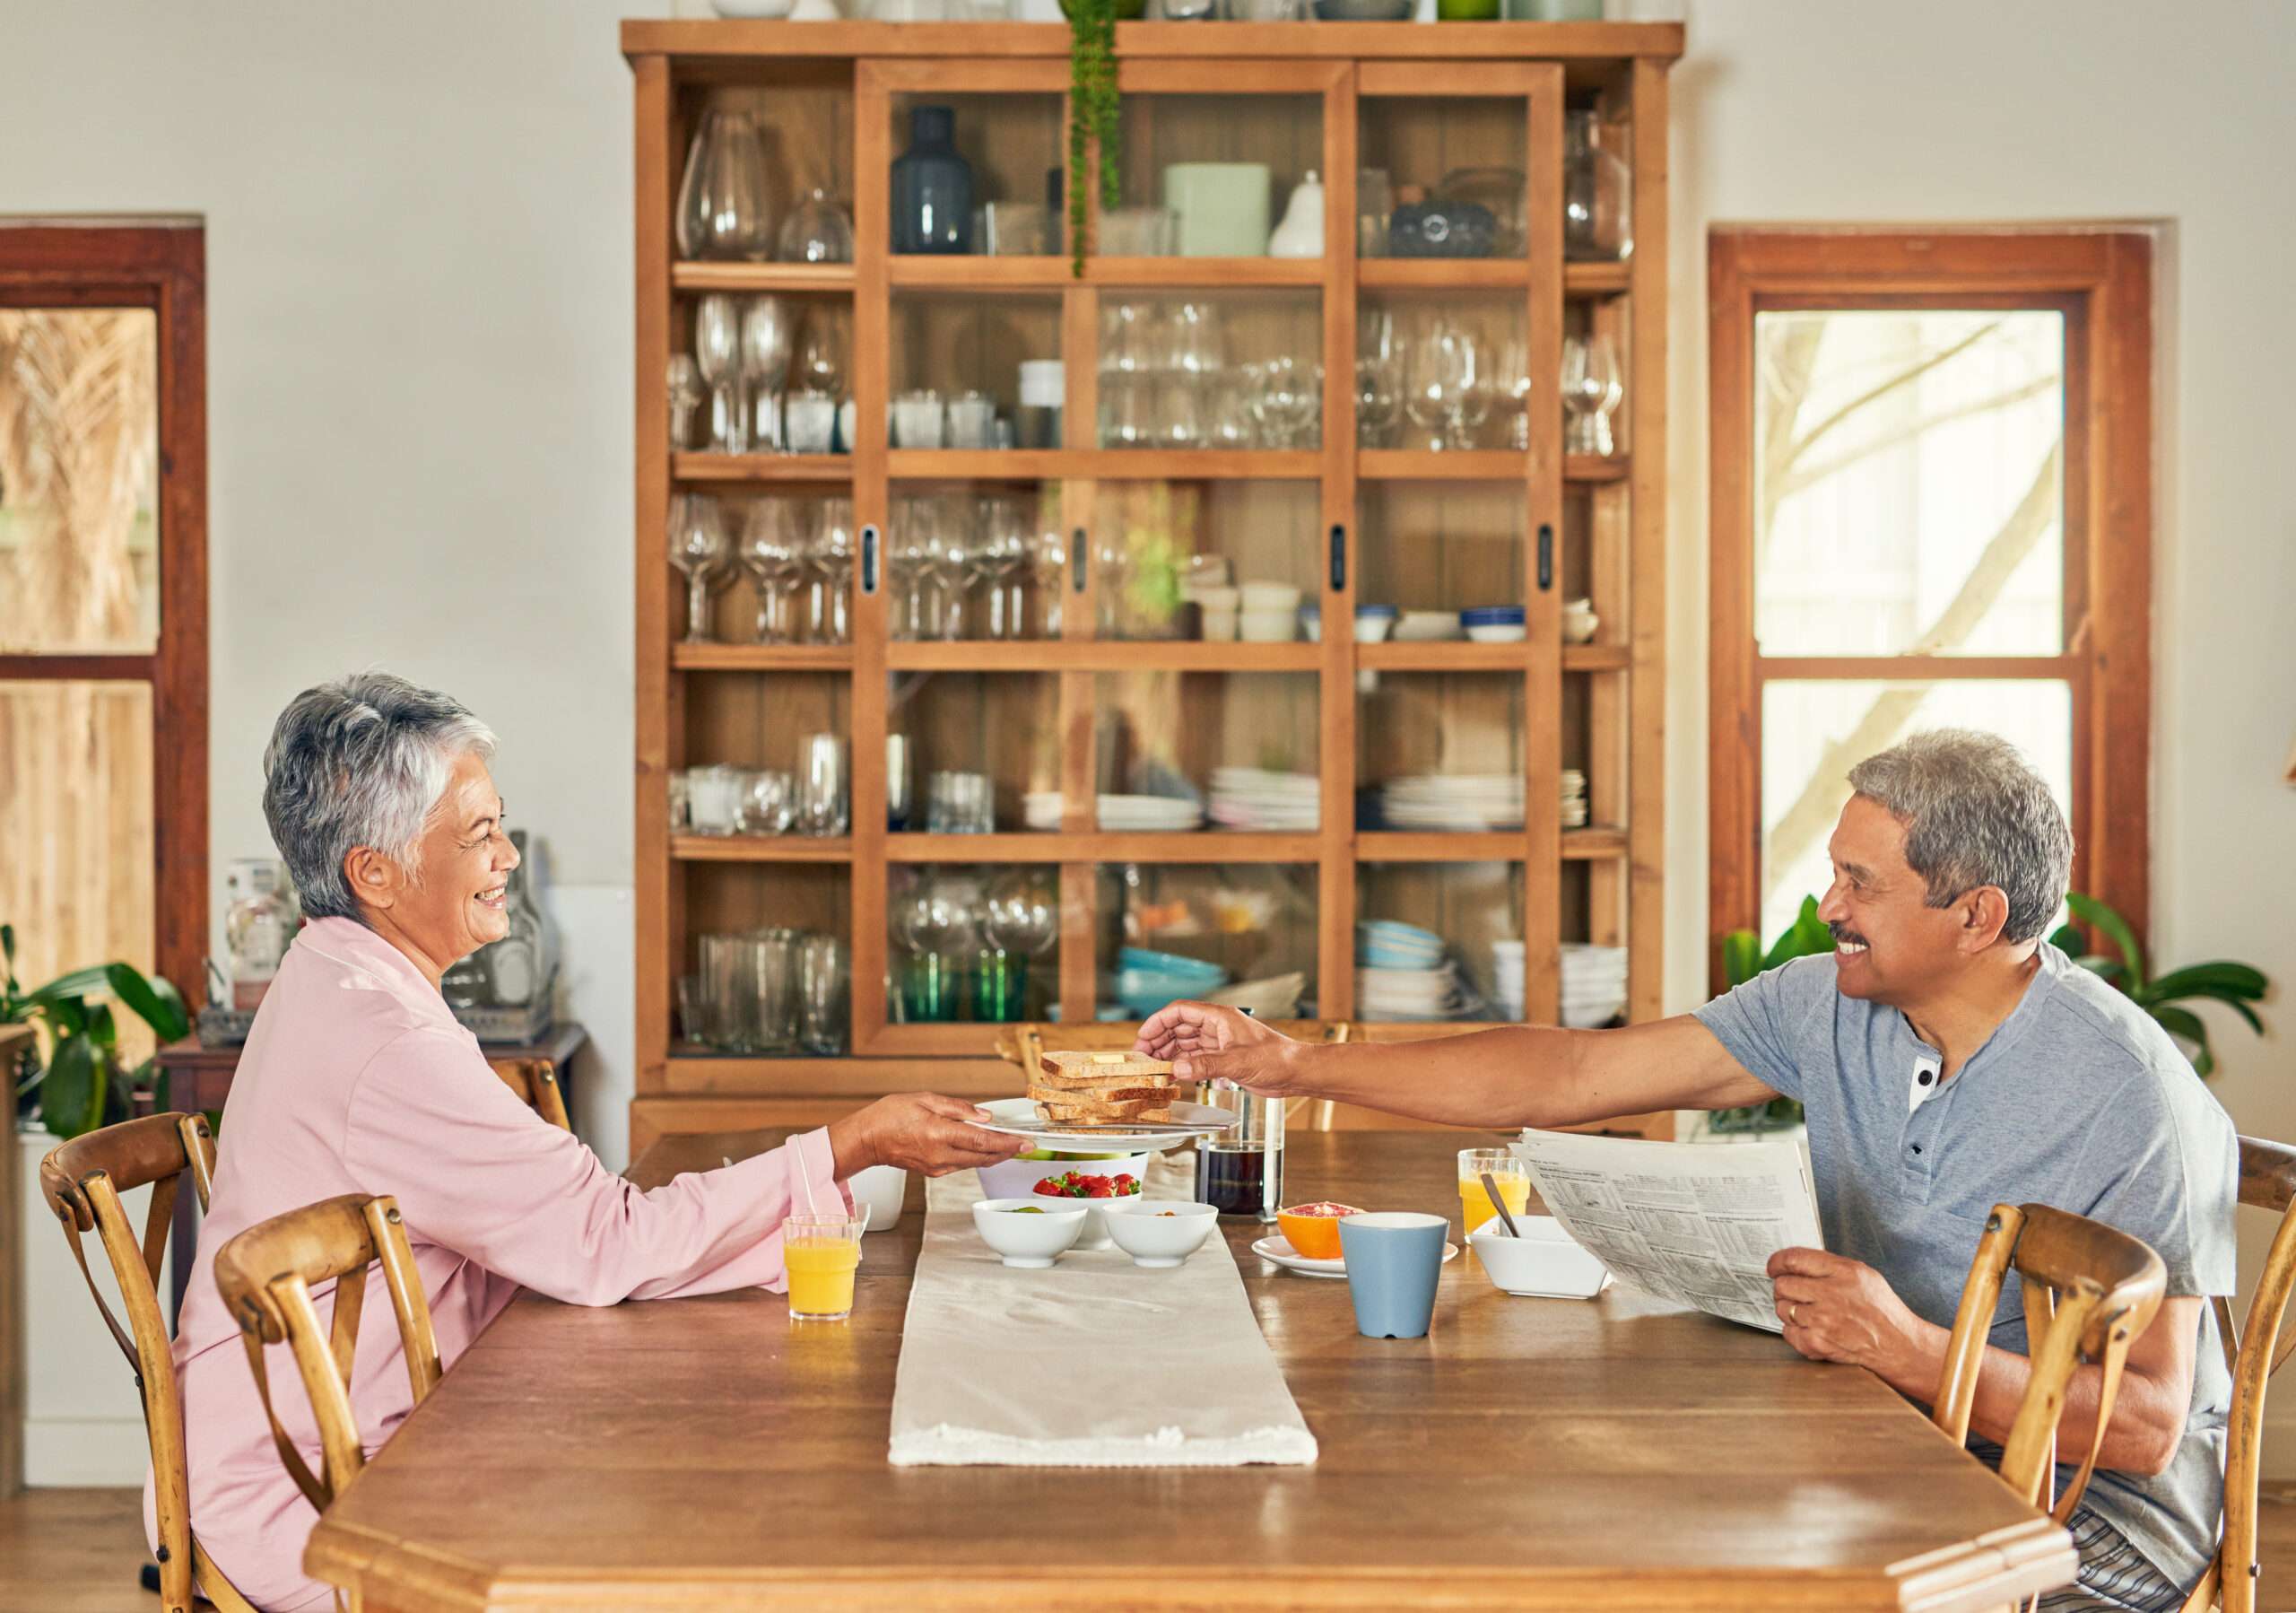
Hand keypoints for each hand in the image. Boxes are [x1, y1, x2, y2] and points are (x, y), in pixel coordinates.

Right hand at [827, 1093, 1028, 1179]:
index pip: (983, 1142)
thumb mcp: (925, 1100)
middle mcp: (941, 1155)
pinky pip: (962, 1165)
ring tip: (1010, 1145)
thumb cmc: (890, 1116)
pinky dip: (977, 1157)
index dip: (1008, 1143)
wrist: (867, 1140)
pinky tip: (984, 1149)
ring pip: (975, 1163)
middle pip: (985, 1157)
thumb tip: (984, 1116)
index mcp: (940, 1134)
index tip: (1026, 1142)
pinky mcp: (934, 1172)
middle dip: (1008, 1152)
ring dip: (994, 1155)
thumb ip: (958, 1108)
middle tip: (1026, 1145)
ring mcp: (938, 1167)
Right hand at [1134, 1002, 1305, 1095]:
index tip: (1143, 1037)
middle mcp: (1217, 1027)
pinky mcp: (1223, 1058)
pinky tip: (1171, 1074)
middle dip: (1159, 1040)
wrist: (1296, 1072)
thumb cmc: (1275, 1058)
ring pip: (1185, 1043)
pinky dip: (1181, 1064)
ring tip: (1153, 1067)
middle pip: (1179, 1027)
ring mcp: (1219, 1042)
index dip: (1158, 1022)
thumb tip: (1177, 1069)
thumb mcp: (1238, 1062)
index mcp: (1219, 1017)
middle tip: (1143, 1057)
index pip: (1180, 1012)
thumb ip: (1205, 1065)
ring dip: (1168, 1054)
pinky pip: (1195, 1058)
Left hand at [1768, 1247, 1925, 1379]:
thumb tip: (1796, 1262)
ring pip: (1782, 1308)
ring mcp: (1822, 1320)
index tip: (1774, 1266)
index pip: (1793, 1259)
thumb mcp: (1863, 1274)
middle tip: (1793, 1292)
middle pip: (1783, 1285)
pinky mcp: (1818, 1343)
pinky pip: (1787, 1332)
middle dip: (1784, 1287)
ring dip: (1790, 1309)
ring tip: (1808, 1312)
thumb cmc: (1881, 1309)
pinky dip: (1795, 1331)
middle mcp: (1831, 1294)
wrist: (1897, 1344)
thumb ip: (1830, 1265)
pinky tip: (1811, 1328)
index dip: (1777, 1262)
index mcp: (1843, 1272)